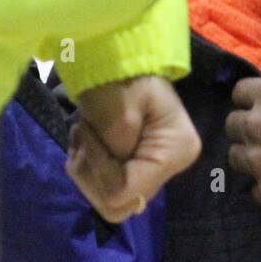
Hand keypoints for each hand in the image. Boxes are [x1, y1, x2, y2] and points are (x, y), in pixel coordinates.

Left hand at [66, 75, 200, 223]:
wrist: (121, 56)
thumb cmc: (122, 74)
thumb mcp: (118, 107)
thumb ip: (116, 147)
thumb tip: (113, 186)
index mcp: (176, 152)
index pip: (127, 189)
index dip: (99, 169)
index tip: (88, 134)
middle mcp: (171, 168)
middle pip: (119, 204)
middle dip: (93, 175)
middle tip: (84, 139)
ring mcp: (154, 170)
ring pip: (107, 200)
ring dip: (87, 169)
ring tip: (85, 134)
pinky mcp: (138, 168)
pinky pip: (105, 188)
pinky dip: (87, 167)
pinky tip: (88, 140)